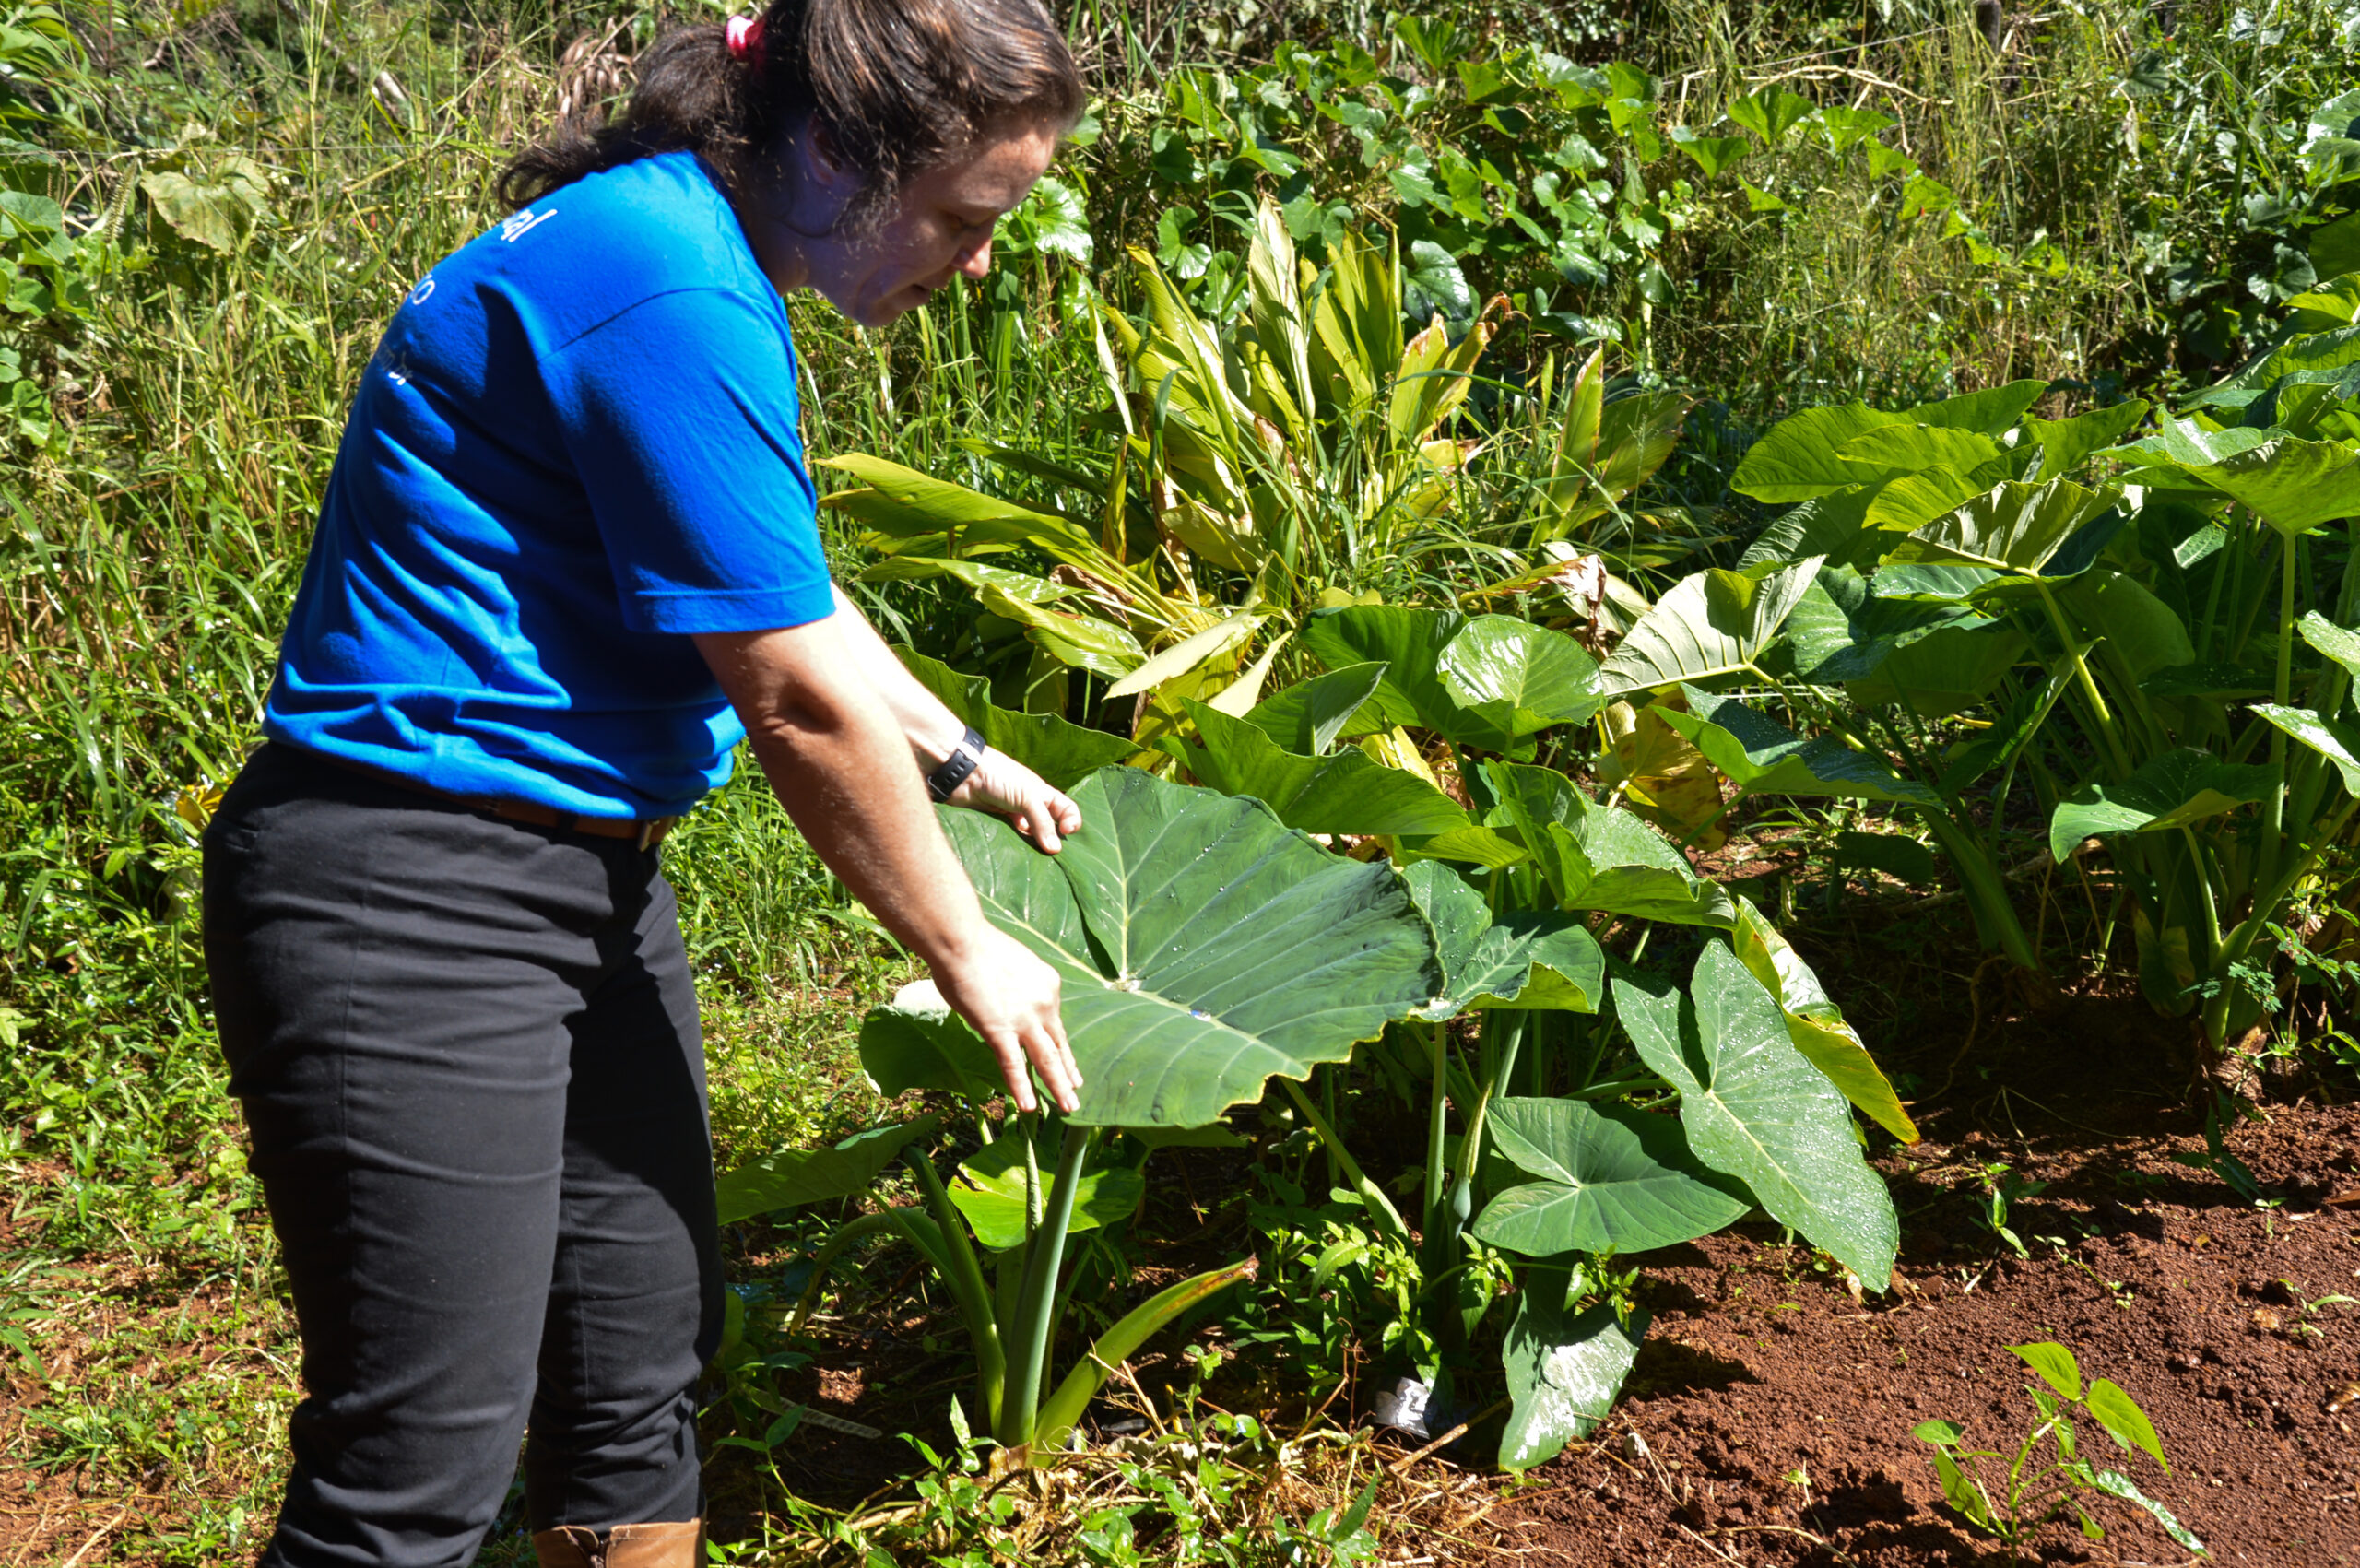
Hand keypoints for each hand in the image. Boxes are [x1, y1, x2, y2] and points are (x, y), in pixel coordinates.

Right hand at [932, 926, 1082, 1113]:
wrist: (962, 941)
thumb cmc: (978, 946)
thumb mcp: (1014, 964)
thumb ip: (1019, 987)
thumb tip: (1010, 1000)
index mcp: (1049, 986)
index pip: (1056, 1023)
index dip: (1063, 1047)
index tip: (1071, 1064)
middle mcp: (1045, 1004)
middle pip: (1059, 1045)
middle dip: (1069, 1071)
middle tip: (1077, 1091)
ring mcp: (1024, 1020)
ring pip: (1047, 1060)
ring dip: (1058, 1086)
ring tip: (1069, 1107)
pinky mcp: (1000, 1030)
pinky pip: (1014, 1065)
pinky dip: (1021, 1087)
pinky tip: (1027, 1107)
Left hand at [948, 748, 1081, 852]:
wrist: (963, 774)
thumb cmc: (999, 776)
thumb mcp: (1028, 796)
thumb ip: (1042, 822)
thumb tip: (1056, 849)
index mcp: (1042, 793)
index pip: (1067, 809)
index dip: (1072, 821)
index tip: (1067, 833)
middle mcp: (1030, 804)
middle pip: (1049, 825)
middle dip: (1053, 840)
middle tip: (1052, 856)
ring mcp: (1013, 814)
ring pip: (1030, 835)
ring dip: (1034, 846)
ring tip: (1036, 860)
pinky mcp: (997, 823)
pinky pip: (1012, 838)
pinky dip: (1017, 847)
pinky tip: (1017, 855)